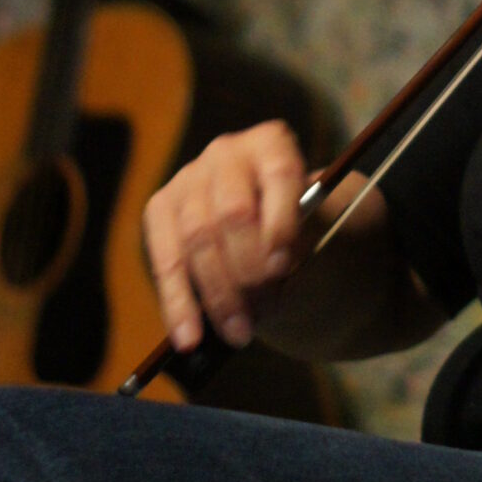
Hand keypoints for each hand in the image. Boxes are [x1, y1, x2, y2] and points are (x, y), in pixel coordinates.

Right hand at [143, 119, 313, 352]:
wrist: (275, 232)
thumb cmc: (306, 229)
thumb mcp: (320, 230)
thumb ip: (302, 242)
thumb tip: (276, 272)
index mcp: (272, 144)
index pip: (279, 174)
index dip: (279, 220)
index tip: (282, 267)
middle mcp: (226, 154)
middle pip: (231, 213)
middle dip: (248, 270)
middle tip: (266, 313)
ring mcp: (188, 180)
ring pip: (196, 241)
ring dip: (218, 295)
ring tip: (240, 335)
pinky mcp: (160, 211)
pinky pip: (166, 262)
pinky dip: (178, 304)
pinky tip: (188, 338)